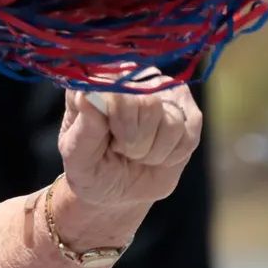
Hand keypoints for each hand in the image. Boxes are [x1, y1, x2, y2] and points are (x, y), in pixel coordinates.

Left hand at [57, 74, 200, 207]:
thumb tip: (87, 97)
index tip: (111, 142)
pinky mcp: (187, 112)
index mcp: (96, 83)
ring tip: (138, 154)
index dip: (119, 122)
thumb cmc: (91, 167)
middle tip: (123, 151)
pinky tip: (157, 156)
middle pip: (148, 104)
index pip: (117, 89)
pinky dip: (172, 155)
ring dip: (153, 151)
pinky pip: (190, 135)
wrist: (115, 189)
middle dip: (135, 141)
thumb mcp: (78, 155)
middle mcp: (131, 78)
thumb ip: (83, 128)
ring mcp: (162, 92)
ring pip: (172, 121)